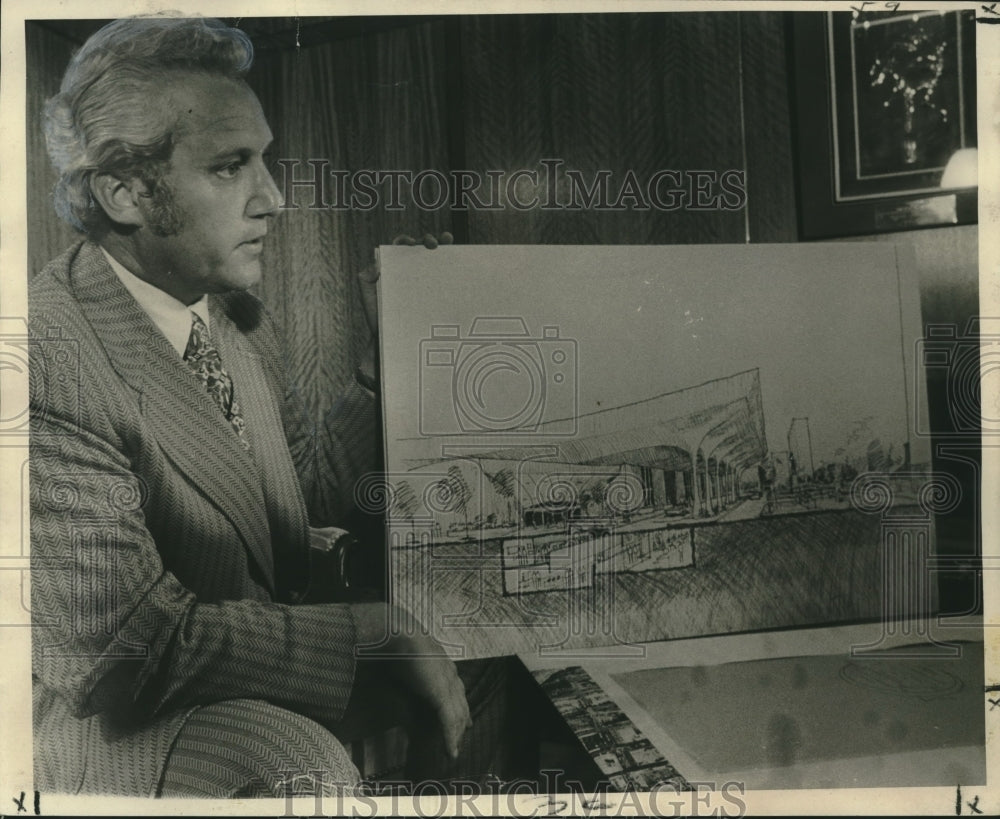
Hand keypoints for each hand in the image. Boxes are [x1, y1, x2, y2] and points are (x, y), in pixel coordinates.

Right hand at [351, 602, 470, 758]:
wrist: (397, 633)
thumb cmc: (393, 640)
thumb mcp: (399, 656)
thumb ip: (401, 668)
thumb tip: (391, 672)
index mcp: (439, 661)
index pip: (453, 685)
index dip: (457, 699)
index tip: (459, 711)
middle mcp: (447, 672)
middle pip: (460, 700)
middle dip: (461, 718)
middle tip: (462, 734)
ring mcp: (447, 683)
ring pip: (456, 714)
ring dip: (455, 733)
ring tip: (453, 750)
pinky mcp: (441, 694)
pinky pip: (448, 721)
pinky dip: (449, 738)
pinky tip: (450, 751)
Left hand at [357, 232, 453, 338]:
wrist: (393, 338)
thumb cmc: (379, 317)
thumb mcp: (369, 297)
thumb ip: (366, 278)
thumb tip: (376, 265)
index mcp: (394, 267)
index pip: (400, 247)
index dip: (405, 241)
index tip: (411, 244)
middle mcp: (409, 270)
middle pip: (420, 248)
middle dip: (427, 240)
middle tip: (433, 244)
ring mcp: (423, 280)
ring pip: (433, 257)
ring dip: (442, 244)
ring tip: (447, 239)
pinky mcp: (435, 291)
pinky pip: (444, 274)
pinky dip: (451, 263)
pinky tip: (457, 258)